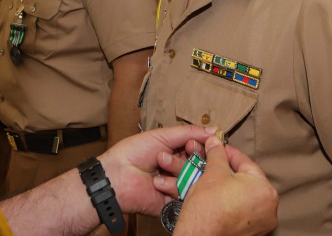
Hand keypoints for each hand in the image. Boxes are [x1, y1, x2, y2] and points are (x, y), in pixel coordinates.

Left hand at [98, 125, 215, 216]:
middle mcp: (179, 168)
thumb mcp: (162, 136)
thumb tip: (215, 130)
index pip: (199, 149)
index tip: (194, 142)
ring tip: (161, 163)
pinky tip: (158, 181)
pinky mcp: (173, 202)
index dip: (200, 145)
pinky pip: (185, 194)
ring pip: (194, 178)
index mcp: (176, 152)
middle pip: (201, 163)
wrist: (117, 176)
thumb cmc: (134, 153)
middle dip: (193, 156)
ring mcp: (177, 185)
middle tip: (186, 151)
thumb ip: (189, 132)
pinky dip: (173, 186)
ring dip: (178, 168)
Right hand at [172, 136, 277, 235]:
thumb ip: (217, 154)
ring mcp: (262, 222)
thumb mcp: (212, 173)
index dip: (228, 153)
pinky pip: (243, 210)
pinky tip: (219, 198)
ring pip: (245, 195)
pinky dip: (232, 202)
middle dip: (230, 171)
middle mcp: (269, 207)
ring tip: (215, 181)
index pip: (246, 163)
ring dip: (231, 187)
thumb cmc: (208, 208)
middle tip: (215, 164)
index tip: (218, 148)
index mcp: (264, 189)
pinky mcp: (253, 232)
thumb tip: (215, 142)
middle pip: (247, 180)